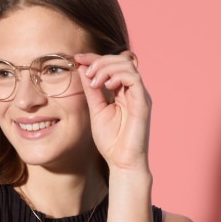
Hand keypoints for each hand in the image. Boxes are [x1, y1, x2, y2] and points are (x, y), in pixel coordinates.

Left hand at [75, 52, 151, 172]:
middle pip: (120, 60)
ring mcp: (140, 95)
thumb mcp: (96, 109)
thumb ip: (92, 90)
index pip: (112, 65)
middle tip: (85, 71)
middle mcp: (134, 91)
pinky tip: (104, 85)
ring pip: (127, 65)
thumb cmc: (111, 141)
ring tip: (93, 81)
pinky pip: (134, 78)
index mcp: (124, 91)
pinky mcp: (143, 103)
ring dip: (106, 67)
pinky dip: (117, 76)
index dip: (95, 58)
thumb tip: (83, 68)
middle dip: (100, 61)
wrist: (122, 163)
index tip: (77, 58)